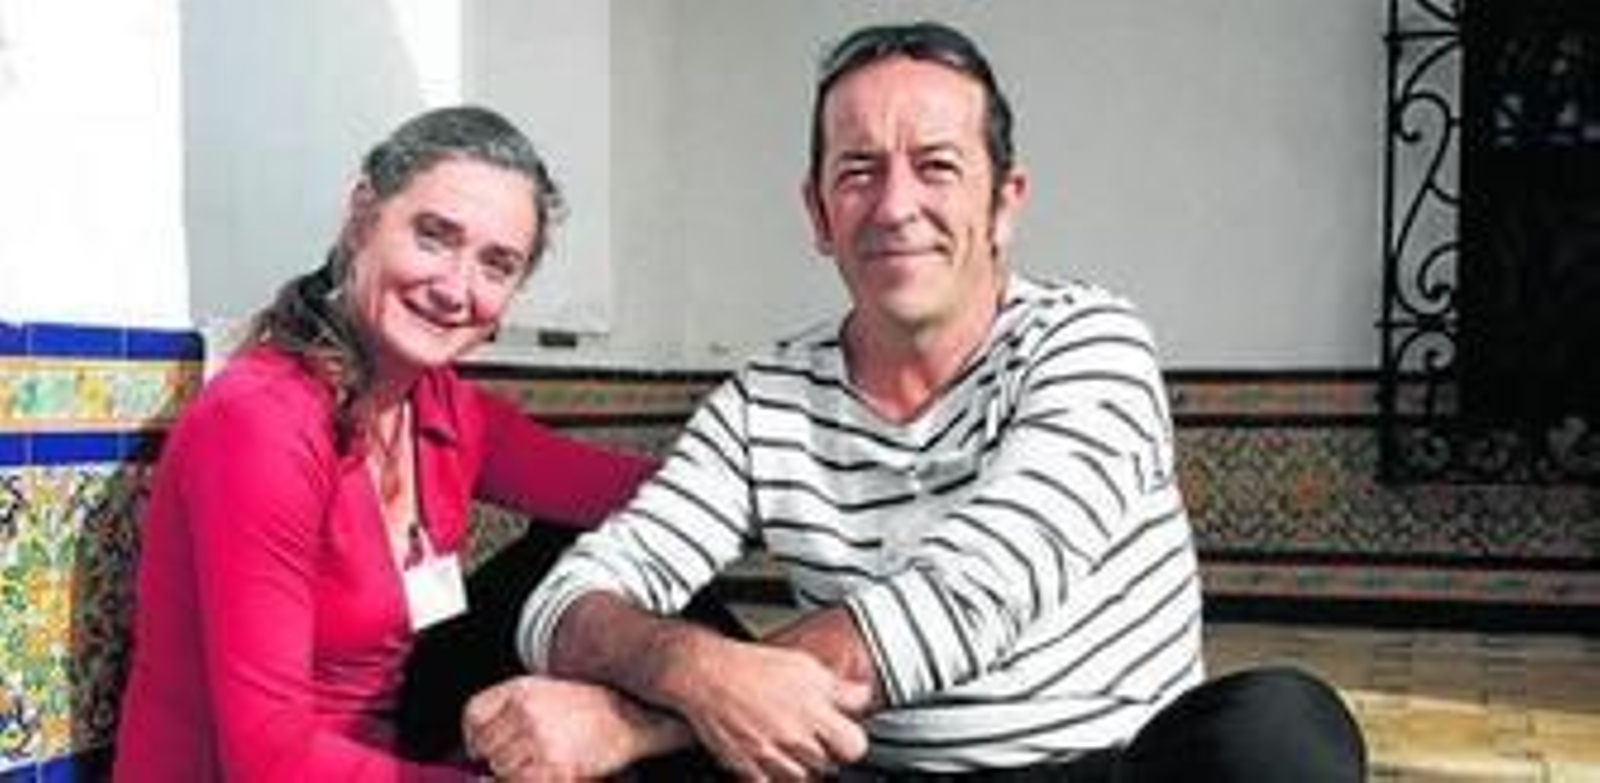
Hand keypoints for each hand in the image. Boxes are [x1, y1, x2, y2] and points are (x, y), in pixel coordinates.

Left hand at [462, 674, 676, 780]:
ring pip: (500, 767)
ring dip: (514, 771)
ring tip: (539, 762)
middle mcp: (526, 712)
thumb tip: (473, 747)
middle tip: (523, 756)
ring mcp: (538, 739)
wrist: (627, 717)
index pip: (474, 713)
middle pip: (485, 745)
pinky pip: (520, 781)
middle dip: (498, 756)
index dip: (474, 735)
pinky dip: (527, 780)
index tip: (481, 747)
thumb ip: (508, 710)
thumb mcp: (543, 691)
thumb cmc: (588, 706)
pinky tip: (547, 771)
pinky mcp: (553, 765)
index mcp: (521, 690)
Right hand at [659, 631, 871, 779]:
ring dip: (799, 765)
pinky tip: (769, 758)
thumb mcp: (804, 666)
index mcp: (814, 710)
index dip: (851, 742)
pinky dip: (772, 775)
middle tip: (811, 736)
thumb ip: (838, 687)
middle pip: (828, 765)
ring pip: (801, 778)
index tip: (843, 735)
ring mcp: (771, 755)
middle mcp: (795, 736)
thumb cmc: (751, 667)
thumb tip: (862, 695)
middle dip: (823, 752)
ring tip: (788, 746)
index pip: (854, 746)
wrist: (706, 674)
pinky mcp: (747, 768)